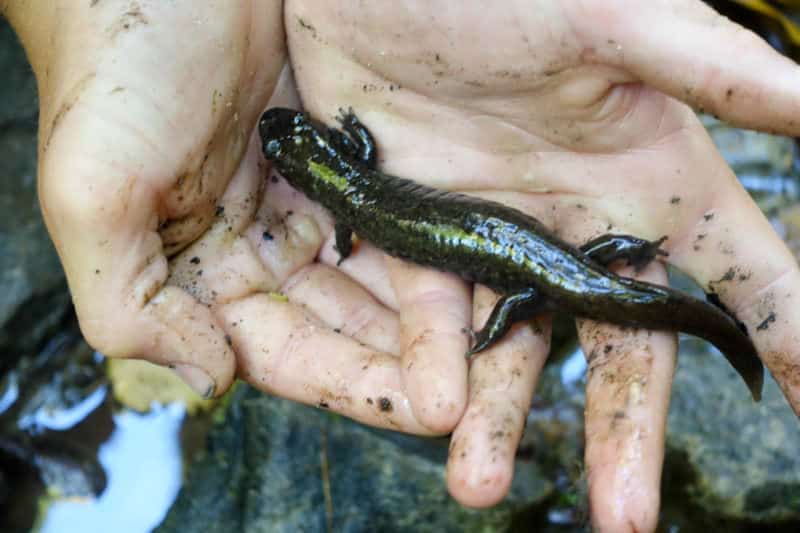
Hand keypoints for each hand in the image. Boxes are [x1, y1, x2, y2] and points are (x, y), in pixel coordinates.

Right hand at [4, 1, 442, 434]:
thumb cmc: (117, 64)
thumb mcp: (91, 192)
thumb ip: (131, 303)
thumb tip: (207, 378)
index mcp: (200, 272)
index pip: (285, 353)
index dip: (352, 386)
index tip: (427, 410)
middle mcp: (259, 248)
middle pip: (346, 328)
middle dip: (408, 368)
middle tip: (483, 398)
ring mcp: (308, 202)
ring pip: (381, 281)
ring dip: (435, 323)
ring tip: (501, 353)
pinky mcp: (345, 158)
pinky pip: (397, 217)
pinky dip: (435, 250)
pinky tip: (483, 277)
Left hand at [285, 0, 799, 529]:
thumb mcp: (607, 16)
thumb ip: (707, 66)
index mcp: (644, 173)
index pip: (738, 269)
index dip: (785, 334)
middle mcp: (579, 222)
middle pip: (620, 345)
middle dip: (626, 429)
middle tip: (628, 519)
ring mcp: (498, 237)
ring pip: (515, 349)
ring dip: (504, 419)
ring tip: (481, 486)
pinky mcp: (422, 236)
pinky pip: (432, 318)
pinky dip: (432, 366)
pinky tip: (432, 413)